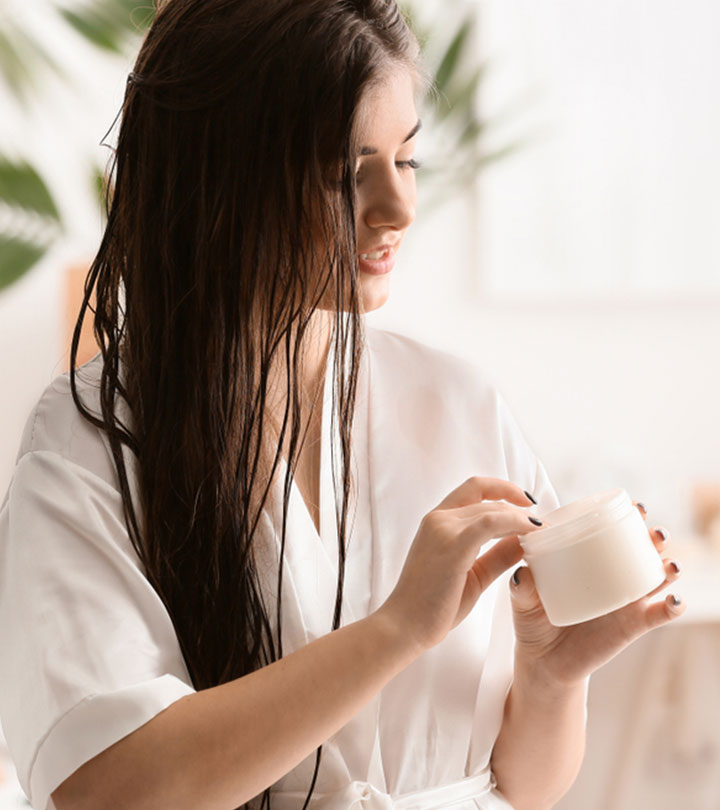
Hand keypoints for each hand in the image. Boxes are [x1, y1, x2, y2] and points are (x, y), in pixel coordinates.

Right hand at [377, 476, 542, 651]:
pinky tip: (531, 532)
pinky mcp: (453, 546)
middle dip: (518, 506)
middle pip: (487, 499)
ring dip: (520, 515)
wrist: (405, 626)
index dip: (503, 489)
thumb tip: (525, 541)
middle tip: (543, 523)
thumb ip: (497, 555)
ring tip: (541, 530)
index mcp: (437, 521)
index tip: (526, 501)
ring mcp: (443, 530)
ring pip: (491, 508)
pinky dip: (514, 523)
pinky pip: (490, 523)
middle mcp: (438, 519)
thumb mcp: (473, 574)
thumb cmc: (434, 605)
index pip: (474, 489)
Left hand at [509, 500, 685, 686]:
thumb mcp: (522, 600)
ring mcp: (625, 600)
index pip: (611, 532)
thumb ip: (522, 587)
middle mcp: (612, 576)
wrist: (543, 661)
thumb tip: (523, 573)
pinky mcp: (632, 626)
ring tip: (668, 564)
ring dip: (669, 566)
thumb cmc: (533, 621)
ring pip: (657, 577)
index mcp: (589, 561)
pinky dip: (673, 606)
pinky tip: (674, 600)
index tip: (633, 506)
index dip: (627, 516)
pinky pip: (659, 614)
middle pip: (642, 549)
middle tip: (654, 532)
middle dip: (655, 536)